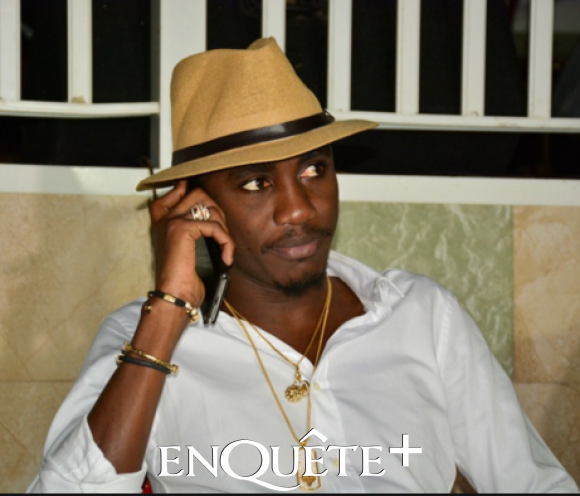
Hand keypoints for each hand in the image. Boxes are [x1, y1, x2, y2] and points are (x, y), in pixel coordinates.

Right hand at [149, 180, 234, 305]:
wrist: (174, 296)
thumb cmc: (183, 280)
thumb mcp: (188, 251)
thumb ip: (195, 231)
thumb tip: (215, 216)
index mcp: (162, 222)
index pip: (175, 191)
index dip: (190, 189)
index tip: (204, 197)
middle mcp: (165, 219)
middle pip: (198, 194)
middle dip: (217, 209)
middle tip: (222, 233)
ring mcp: (172, 222)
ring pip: (208, 206)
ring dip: (223, 226)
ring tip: (224, 246)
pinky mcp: (182, 229)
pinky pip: (215, 227)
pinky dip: (226, 242)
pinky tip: (226, 258)